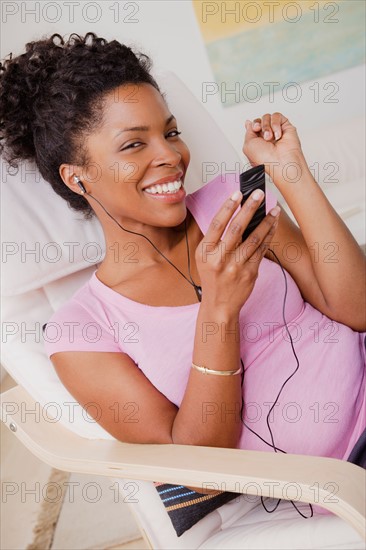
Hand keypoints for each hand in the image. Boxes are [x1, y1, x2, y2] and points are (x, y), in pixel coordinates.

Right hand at [195, 189, 279, 313]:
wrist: (219, 305)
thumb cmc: (212, 277)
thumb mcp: (204, 257)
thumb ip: (214, 238)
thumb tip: (231, 212)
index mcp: (205, 252)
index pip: (217, 224)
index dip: (228, 207)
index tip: (238, 193)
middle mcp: (220, 259)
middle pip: (237, 228)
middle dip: (249, 208)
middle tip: (259, 194)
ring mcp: (236, 267)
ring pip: (254, 238)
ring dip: (266, 221)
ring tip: (274, 209)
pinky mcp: (250, 273)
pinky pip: (262, 250)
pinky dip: (268, 236)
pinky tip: (273, 226)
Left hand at [243, 113, 302, 170]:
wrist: (280, 162)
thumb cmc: (265, 159)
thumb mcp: (247, 145)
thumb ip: (248, 132)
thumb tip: (249, 123)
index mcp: (257, 141)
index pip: (254, 126)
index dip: (253, 125)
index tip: (255, 129)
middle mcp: (267, 136)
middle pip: (260, 120)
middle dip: (259, 125)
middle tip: (263, 135)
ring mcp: (276, 132)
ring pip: (268, 117)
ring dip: (267, 126)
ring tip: (270, 137)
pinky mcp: (286, 127)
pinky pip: (277, 116)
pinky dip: (276, 124)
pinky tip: (277, 135)